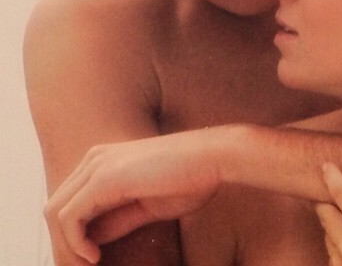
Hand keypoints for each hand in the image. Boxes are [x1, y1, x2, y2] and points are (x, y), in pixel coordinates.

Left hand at [46, 129, 221, 264]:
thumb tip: (89, 242)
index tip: (89, 264)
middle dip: (63, 247)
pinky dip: (74, 244)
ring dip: (65, 248)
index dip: (71, 240)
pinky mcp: (104, 177)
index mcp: (105, 160)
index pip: (71, 203)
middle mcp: (95, 158)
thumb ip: (116, 219)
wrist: (214, 158)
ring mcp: (98, 165)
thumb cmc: (191, 179)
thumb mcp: (147, 207)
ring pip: (56, 214)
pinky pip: (69, 217)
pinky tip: (94, 257)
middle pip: (56, 209)